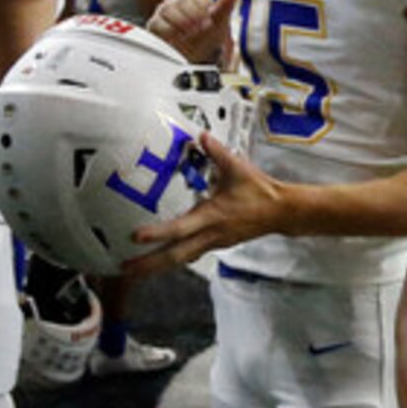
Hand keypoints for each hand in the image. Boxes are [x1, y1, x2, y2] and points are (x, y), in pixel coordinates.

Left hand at [124, 133, 282, 275]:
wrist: (281, 212)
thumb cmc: (259, 191)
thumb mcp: (237, 168)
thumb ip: (217, 151)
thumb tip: (202, 135)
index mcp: (213, 216)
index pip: (181, 228)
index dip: (158, 233)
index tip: (136, 236)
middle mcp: (211, 234)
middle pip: (175, 255)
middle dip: (149, 263)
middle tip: (126, 268)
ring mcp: (213, 243)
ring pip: (181, 260)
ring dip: (157, 267)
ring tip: (134, 272)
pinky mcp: (215, 245)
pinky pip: (189, 256)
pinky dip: (171, 262)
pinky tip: (158, 265)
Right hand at [148, 0, 225, 62]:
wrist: (197, 60)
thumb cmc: (209, 39)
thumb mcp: (219, 25)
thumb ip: (224, 7)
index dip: (202, 7)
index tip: (208, 22)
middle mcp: (177, 0)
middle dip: (192, 16)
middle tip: (200, 30)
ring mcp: (164, 11)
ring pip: (167, 9)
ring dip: (181, 23)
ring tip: (190, 35)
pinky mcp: (155, 24)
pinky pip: (157, 23)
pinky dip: (169, 32)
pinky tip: (178, 40)